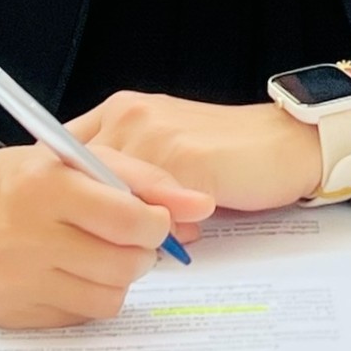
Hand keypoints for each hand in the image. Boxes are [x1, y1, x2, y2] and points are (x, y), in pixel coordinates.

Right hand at [0, 143, 212, 330]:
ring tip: (100, 253)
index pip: (128, 220)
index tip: (153, 219)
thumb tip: (203, 206)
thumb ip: (148, 179)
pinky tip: (70, 272)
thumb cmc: (31, 179)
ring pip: (109, 298)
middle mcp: (24, 234)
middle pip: (124, 265)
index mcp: (45, 185)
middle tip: (128, 238)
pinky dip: (87, 296)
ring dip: (118, 277)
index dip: (156, 223)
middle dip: (140, 252)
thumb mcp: (83, 159)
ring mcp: (13, 279)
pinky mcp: (8, 312)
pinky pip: (79, 317)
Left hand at [67, 92, 325, 213]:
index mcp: (121, 110)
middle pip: (81, 181)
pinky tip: (193, 229)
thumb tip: (95, 220)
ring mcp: (156, 135)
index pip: (63, 155)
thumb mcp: (166, 151)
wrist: (287, 141)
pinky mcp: (186, 160)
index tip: (72, 221)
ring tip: (165, 234)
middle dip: (96, 218)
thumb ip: (130, 173)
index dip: (65, 193)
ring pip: (116, 200)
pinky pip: (156, 210)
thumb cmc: (227, 152)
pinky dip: (168, 229)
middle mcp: (131, 116)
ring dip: (136, 227)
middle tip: (118, 240)